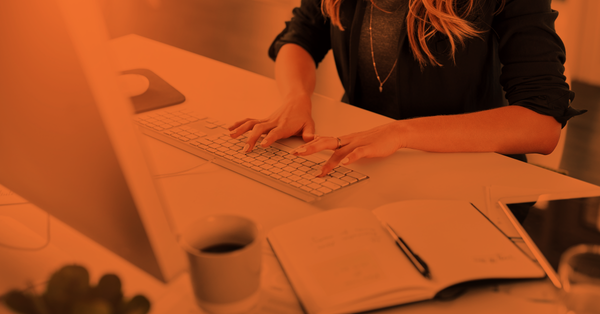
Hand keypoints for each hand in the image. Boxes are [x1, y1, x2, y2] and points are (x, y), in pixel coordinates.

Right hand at [228, 98, 315, 151]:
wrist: (297, 101)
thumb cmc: (302, 115)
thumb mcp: (309, 124)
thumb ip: (309, 133)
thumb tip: (310, 139)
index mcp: (284, 126)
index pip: (275, 132)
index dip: (269, 138)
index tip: (262, 144)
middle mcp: (273, 123)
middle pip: (260, 129)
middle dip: (251, 138)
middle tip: (246, 148)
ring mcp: (267, 121)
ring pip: (252, 124)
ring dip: (241, 130)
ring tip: (231, 136)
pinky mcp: (263, 120)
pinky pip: (250, 122)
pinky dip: (240, 124)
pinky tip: (231, 128)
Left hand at [290, 122, 406, 175]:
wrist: (392, 133)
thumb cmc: (373, 139)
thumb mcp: (353, 142)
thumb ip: (340, 147)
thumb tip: (328, 151)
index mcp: (343, 140)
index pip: (322, 141)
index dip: (308, 145)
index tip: (295, 150)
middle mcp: (347, 141)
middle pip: (325, 143)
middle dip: (310, 148)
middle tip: (297, 153)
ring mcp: (357, 144)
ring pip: (340, 151)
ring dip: (329, 162)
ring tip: (321, 170)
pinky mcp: (368, 148)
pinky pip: (358, 153)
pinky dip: (350, 158)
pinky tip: (344, 163)